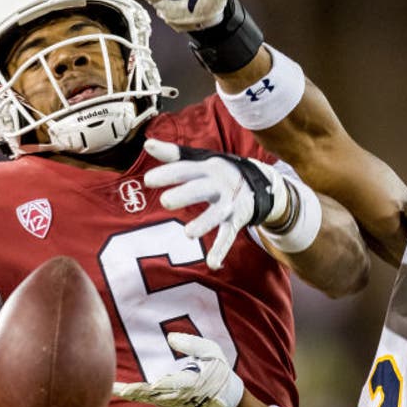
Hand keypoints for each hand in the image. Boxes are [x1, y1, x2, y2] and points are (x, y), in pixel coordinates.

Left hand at [112, 333, 243, 406]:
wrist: (227, 399)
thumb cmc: (220, 372)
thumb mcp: (212, 353)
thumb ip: (192, 344)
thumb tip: (170, 337)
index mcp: (191, 384)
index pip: (170, 385)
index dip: (156, 386)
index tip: (143, 386)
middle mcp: (180, 396)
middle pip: (154, 395)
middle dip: (136, 392)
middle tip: (117, 389)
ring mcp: (175, 403)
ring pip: (150, 399)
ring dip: (133, 394)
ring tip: (116, 389)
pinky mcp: (171, 403)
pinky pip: (152, 400)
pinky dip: (138, 396)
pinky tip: (123, 391)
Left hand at [143, 139, 284, 269]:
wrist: (259, 182)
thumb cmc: (218, 172)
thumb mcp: (199, 160)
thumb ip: (173, 154)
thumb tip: (146, 142)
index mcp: (206, 168)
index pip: (185, 169)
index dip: (168, 174)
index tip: (148, 180)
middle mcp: (218, 185)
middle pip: (200, 189)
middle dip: (185, 195)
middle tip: (165, 201)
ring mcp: (228, 204)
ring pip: (216, 215)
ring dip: (204, 223)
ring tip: (189, 234)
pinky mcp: (235, 221)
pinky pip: (227, 236)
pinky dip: (221, 250)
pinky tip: (212, 264)